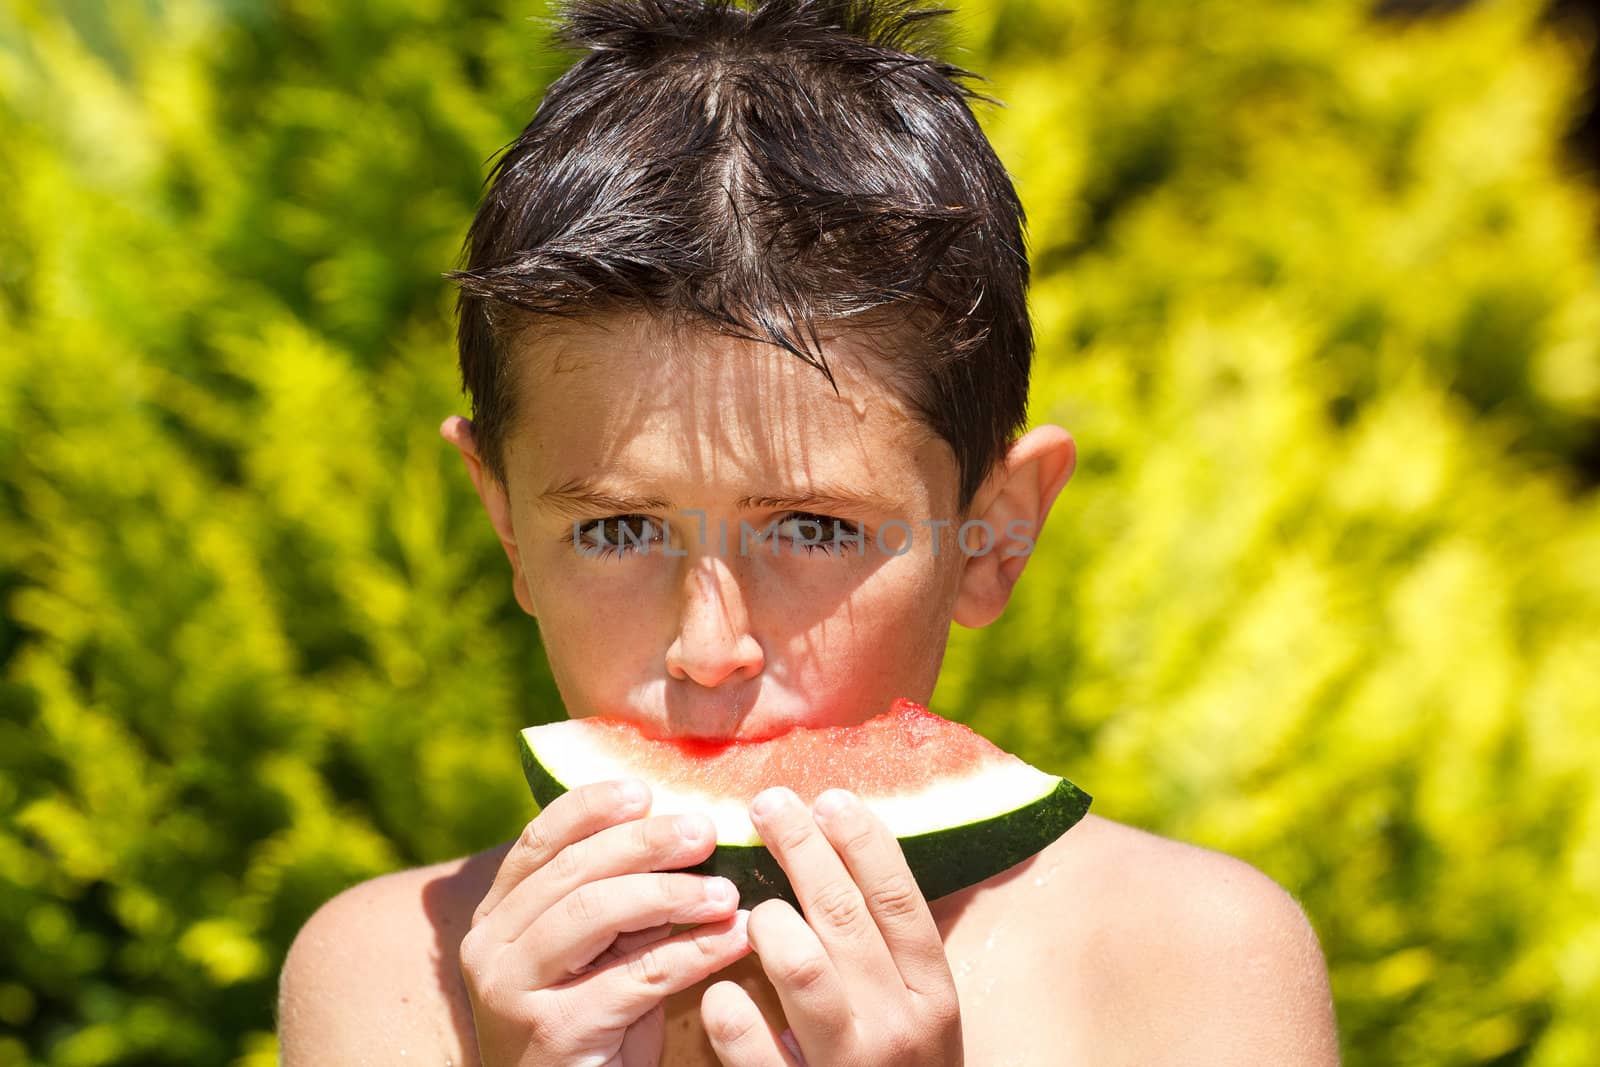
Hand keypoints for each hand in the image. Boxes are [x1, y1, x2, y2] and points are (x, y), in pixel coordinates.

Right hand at [459, 778, 754, 1066]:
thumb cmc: (596, 1028)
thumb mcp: (597, 953)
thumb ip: (618, 896)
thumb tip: (684, 828)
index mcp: (497, 916)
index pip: (540, 840)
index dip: (592, 806)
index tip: (645, 788)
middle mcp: (490, 947)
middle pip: (573, 870)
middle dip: (646, 843)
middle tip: (706, 831)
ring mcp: (512, 991)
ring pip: (596, 912)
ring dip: (672, 894)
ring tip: (727, 892)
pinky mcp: (552, 1033)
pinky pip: (634, 977)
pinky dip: (693, 952)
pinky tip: (734, 940)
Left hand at [700, 787, 963, 1065]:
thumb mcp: (914, 1016)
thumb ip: (889, 948)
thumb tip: (854, 847)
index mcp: (933, 997)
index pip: (900, 897)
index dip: (863, 840)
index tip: (829, 795)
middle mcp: (899, 1028)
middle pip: (843, 914)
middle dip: (801, 848)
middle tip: (766, 804)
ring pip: (799, 964)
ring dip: (768, 921)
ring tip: (751, 908)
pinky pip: (748, 1040)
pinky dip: (727, 1006)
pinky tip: (718, 992)